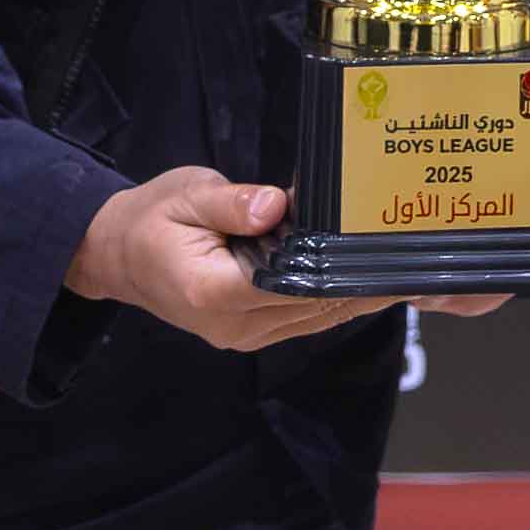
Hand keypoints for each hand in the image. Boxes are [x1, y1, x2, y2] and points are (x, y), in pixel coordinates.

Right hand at [71, 168, 400, 352]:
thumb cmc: (151, 219)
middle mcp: (235, 325)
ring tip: (403, 266)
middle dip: (363, 282)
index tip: (382, 252)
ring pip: (318, 318)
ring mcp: (245, 335)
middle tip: (411, 255)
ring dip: (358, 294)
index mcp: (213, 291)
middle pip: (315, 306)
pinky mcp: (252, 332)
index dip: (341, 269)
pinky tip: (365, 276)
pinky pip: (305, 319)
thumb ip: (232, 202)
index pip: (294, 284)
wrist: (118, 254)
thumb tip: (277, 205)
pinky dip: (336, 298)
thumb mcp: (186, 194)